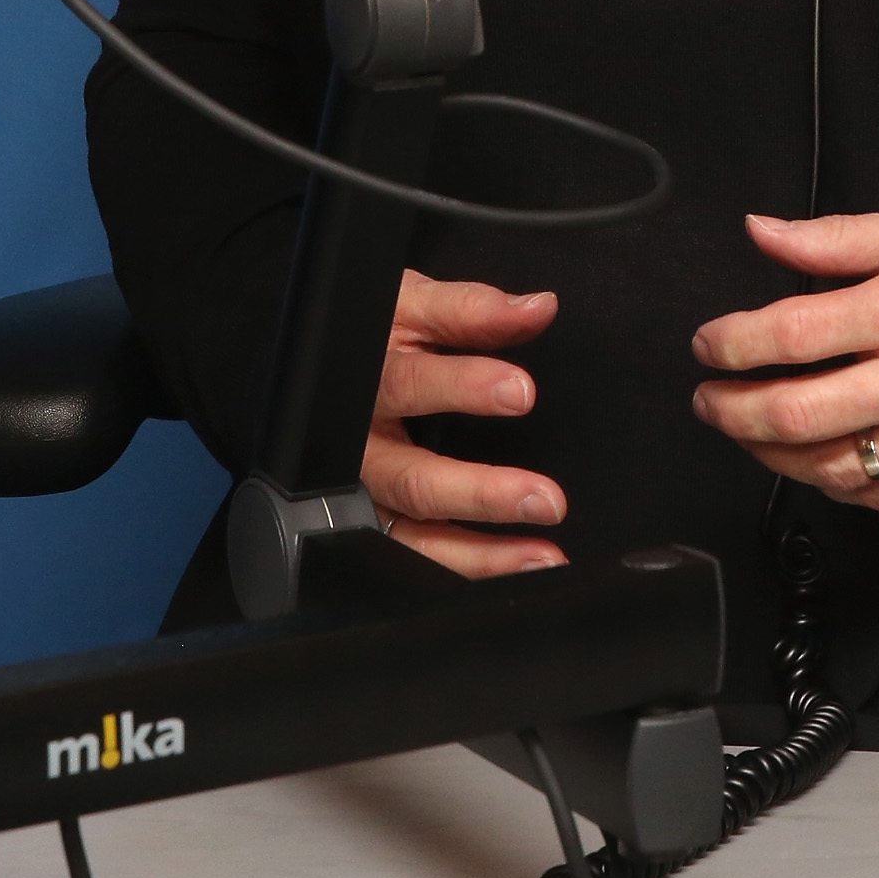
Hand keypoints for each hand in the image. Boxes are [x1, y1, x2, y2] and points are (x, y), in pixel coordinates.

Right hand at [360, 269, 567, 576]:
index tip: (523, 392)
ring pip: (415, 538)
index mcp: (366, 381)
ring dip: (483, 554)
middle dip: (482, 494)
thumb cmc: (379, 335)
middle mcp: (360, 448)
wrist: (331, 367)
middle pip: (414, 480)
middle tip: (547, 500)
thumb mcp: (414, 307)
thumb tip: (537, 309)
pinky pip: (417, 562)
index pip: (411, 384)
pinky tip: (515, 569)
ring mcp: (365, 495)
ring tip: (542, 555)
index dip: (465, 387)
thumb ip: (474, 309)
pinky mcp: (375, 527)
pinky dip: (468, 570)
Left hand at [690, 212, 878, 508]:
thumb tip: (760, 231)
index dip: (735, 341)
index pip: (794, 333)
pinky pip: (867, 494)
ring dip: (765, 452)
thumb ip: (831, 238)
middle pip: (799, 414)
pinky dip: (820, 481)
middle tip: (705, 396)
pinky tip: (799, 455)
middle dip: (732, 410)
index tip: (708, 342)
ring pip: (826, 467)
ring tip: (739, 427)